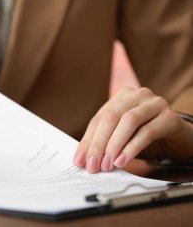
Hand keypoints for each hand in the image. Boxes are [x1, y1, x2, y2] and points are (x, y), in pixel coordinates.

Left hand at [73, 87, 187, 173]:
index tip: (80, 161)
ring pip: (128, 121)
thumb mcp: (122, 139)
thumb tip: (82, 160)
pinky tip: (123, 160)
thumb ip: (104, 144)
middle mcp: (137, 95)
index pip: (98, 119)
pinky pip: (147, 131)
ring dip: (115, 145)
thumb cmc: (147, 137)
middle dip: (98, 143)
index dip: (87, 140)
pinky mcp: (169, 116)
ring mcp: (154, 103)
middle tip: (93, 165)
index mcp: (121, 98)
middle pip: (110, 117)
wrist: (180, 138)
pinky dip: (132, 147)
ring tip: (108, 164)